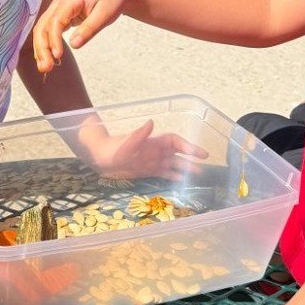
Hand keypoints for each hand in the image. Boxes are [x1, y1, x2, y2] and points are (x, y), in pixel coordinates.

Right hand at [33, 0, 132, 72]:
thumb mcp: (106, 13)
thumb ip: (90, 28)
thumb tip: (74, 45)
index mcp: (70, 0)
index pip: (55, 21)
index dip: (54, 40)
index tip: (58, 56)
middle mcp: (59, 4)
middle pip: (42, 27)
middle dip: (42, 48)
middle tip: (46, 68)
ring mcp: (58, 11)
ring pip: (42, 31)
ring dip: (41, 49)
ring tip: (44, 68)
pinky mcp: (60, 18)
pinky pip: (48, 32)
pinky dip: (46, 46)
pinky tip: (48, 59)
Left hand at [76, 118, 207, 180]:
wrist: (100, 158)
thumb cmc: (112, 149)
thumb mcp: (125, 143)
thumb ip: (139, 135)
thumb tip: (151, 122)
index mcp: (153, 142)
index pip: (174, 142)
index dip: (186, 146)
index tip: (197, 153)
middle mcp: (155, 151)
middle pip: (177, 153)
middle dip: (190, 156)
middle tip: (205, 161)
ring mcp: (152, 161)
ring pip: (173, 164)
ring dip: (184, 168)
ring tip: (198, 174)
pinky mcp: (147, 171)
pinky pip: (164, 173)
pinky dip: (173, 177)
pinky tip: (182, 182)